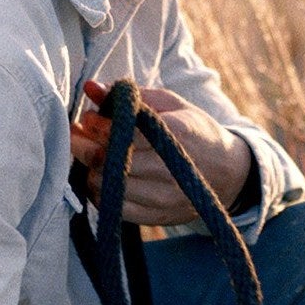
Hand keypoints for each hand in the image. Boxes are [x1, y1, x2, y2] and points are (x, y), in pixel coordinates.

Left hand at [70, 80, 253, 226]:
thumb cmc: (194, 130)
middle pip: (114, 162)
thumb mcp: (170, 104)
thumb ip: (131, 95)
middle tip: (77, 135)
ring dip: (92, 170)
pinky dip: (102, 193)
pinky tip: (103, 177)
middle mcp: (173, 169)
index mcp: (179, 134)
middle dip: (86, 147)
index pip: (127, 133)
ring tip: (91, 155)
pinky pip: (117, 209)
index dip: (100, 126)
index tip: (88, 118)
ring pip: (110, 187)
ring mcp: (167, 197)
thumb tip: (91, 88)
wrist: (227, 172)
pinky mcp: (160, 217)